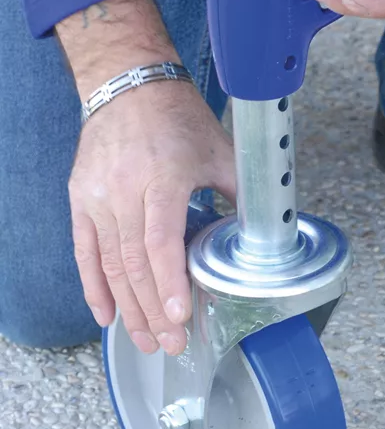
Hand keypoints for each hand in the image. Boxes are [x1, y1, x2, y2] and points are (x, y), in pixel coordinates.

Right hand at [68, 83, 234, 355]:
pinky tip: (106, 315)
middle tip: (171, 345)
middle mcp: (122, 191)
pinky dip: (94, 286)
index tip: (179, 317)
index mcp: (161, 179)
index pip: (161, 242)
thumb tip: (260, 231)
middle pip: (135, 264)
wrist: (126, 84)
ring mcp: (96, 198)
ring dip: (128, 309)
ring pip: (110, 266)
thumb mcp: (220, 152)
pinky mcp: (80, 200)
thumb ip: (241, 195)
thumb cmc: (178, 117)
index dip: (169, 284)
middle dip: (152, 311)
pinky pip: (84, 252)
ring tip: (145, 341)